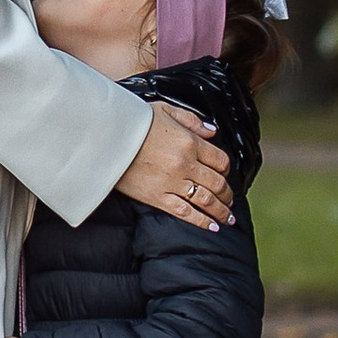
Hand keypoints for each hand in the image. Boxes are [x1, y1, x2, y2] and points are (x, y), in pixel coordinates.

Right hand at [117, 97, 231, 230]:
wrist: (107, 137)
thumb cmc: (134, 121)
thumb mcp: (166, 110)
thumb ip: (192, 121)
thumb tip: (212, 132)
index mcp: (190, 142)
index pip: (220, 160)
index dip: (226, 169)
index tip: (224, 174)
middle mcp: (186, 164)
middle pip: (217, 183)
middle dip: (227, 193)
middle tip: (230, 200)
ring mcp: (173, 183)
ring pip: (206, 201)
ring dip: (221, 210)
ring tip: (227, 217)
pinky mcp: (158, 198)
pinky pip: (186, 213)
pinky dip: (202, 221)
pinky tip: (212, 226)